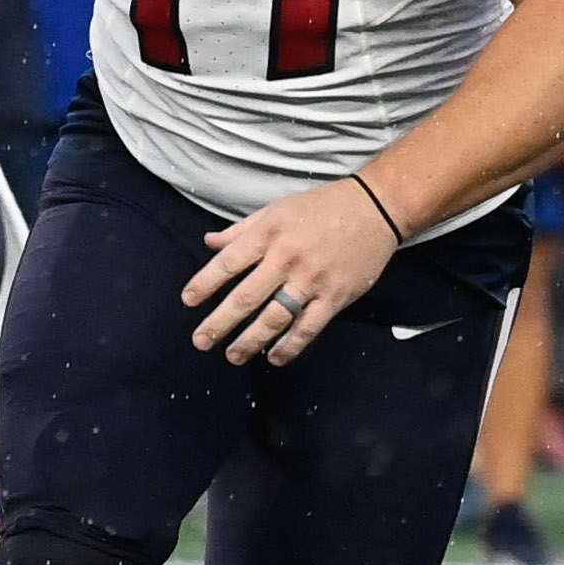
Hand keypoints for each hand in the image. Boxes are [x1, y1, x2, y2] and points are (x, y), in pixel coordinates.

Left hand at [183, 177, 404, 364]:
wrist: (375, 208)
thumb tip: (209, 242)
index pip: (228, 263)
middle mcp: (286, 258)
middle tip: (200, 341)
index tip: (188, 301)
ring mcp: (312, 280)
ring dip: (250, 341)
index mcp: (269, 233)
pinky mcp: (335, 296)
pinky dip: (290, 346)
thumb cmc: (322, 206)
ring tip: (233, 356)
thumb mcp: (277, 208)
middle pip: (246, 297)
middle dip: (219, 322)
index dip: (205, 283)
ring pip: (274, 318)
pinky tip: (274, 357)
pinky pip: (308, 327)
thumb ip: (242, 229)